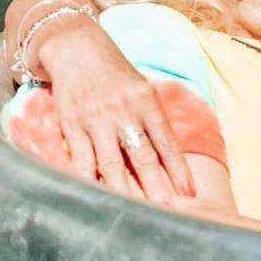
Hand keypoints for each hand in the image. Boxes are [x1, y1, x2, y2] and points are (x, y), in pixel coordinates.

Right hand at [36, 16, 194, 204]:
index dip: (179, 170)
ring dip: (124, 188)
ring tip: (134, 209)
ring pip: (110, 162)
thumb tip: (170, 156)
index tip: (189, 192)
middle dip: (156, 185)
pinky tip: (97, 194)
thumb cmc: (117, 75)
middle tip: (167, 209)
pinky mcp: (71, 125)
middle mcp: (123, 112)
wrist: (78, 51)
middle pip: (142, 156)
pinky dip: (89, 178)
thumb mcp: (143, 90)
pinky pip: (81, 158)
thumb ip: (154, 120)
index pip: (167, 143)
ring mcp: (95, 120)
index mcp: (147, 102)